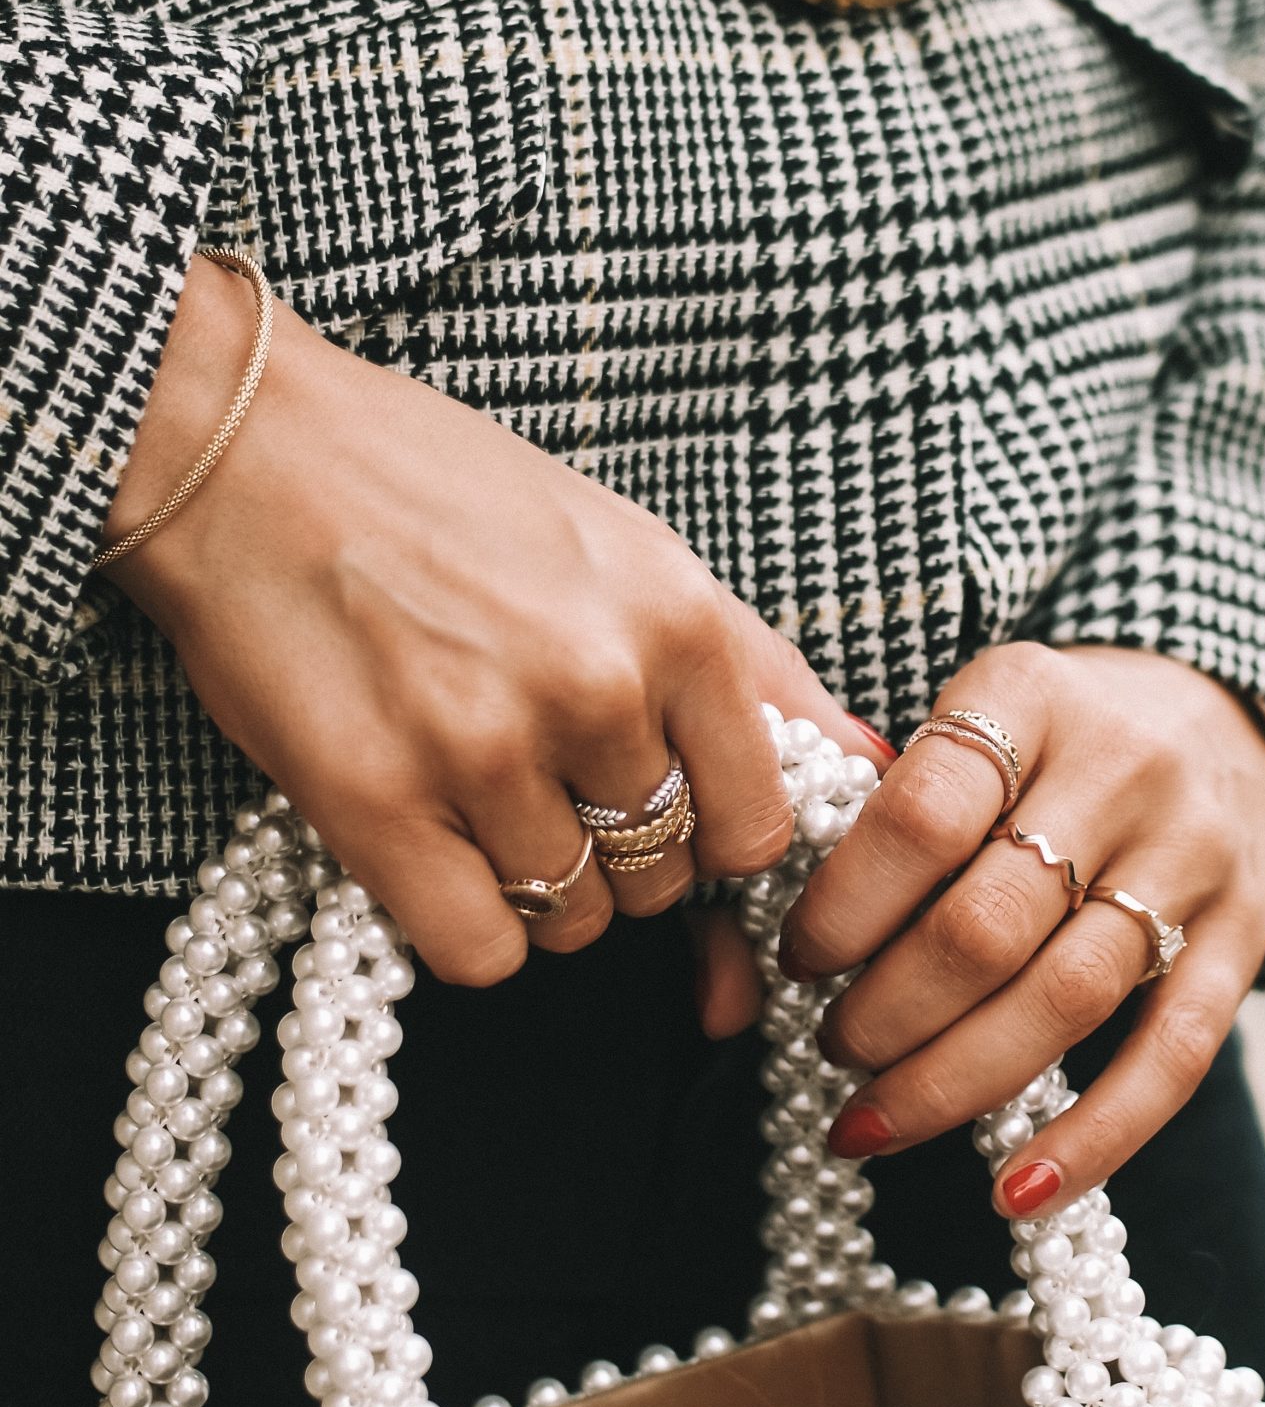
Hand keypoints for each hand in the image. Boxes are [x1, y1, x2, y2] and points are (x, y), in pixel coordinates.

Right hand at [106, 257, 885, 997]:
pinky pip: (480, 951)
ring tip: (473, 787)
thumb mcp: (630, 545)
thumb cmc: (443, 491)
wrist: (254, 455)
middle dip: (616, 854)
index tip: (664, 813)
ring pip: (573, 920)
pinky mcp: (375, 803)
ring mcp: (485, 749)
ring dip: (534, 884)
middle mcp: (598, 686)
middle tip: (541, 776)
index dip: (711, 838)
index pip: (757, 825)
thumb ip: (753, 664)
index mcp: (679, 617)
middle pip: (663, 879)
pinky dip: (466, 923)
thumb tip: (868, 763)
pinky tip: (434, 844)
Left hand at [777, 643, 1264, 1213]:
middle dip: (886, 1011)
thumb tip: (786, 934)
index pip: (920, 815)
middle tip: (833, 1046)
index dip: (844, 906)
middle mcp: (1120, 768)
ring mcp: (1192, 855)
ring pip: (1065, 998)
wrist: (1226, 716)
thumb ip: (899, 797)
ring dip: (954, 1080)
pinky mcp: (1243, 936)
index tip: (797, 958)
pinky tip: (1015, 1191)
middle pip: (986, 924)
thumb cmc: (1055, 734)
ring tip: (876, 1120)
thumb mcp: (979, 714)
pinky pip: (1172, 1058)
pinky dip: (1092, 1139)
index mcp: (1028, 695)